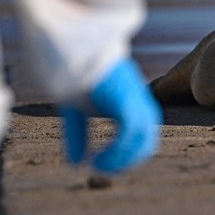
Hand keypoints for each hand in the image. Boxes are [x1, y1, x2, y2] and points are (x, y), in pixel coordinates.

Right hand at [59, 58, 161, 172]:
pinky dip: (116, 152)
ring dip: (122, 159)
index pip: (142, 134)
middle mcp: (137, 98)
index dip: (126, 154)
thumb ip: (79, 134)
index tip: (104, 165)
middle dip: (128, 159)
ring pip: (143, 138)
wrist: (68, 45)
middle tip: (103, 169)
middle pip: (147, 138)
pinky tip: (96, 160)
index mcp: (131, 98)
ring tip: (99, 167)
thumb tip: (76, 163)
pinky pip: (129, 133)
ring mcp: (133, 96)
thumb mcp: (75, 109)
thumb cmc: (70, 72)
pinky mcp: (123, 96)